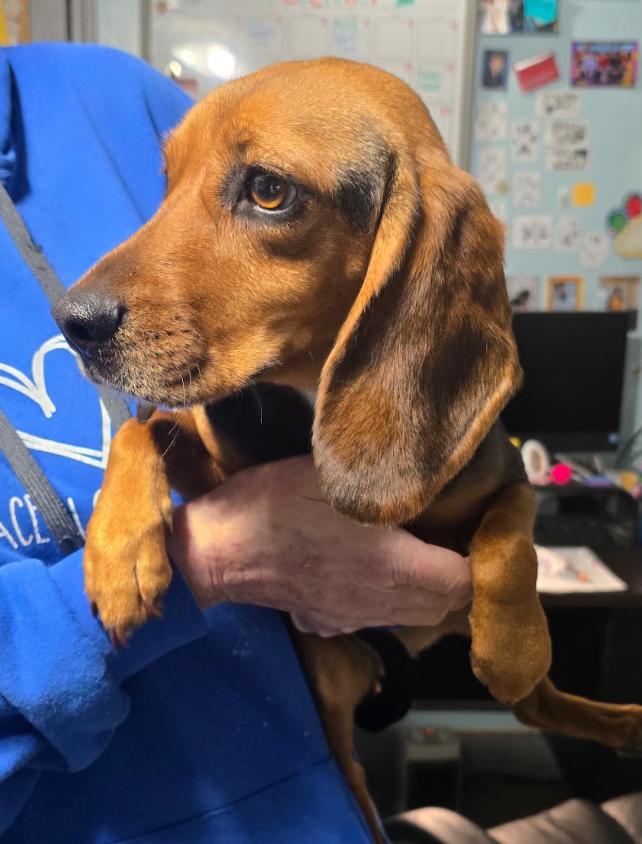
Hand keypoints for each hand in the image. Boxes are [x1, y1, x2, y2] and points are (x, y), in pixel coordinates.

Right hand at [167, 456, 470, 635]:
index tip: (480, 526)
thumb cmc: (273, 506)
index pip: (467, 581)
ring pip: (416, 612)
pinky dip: (392, 594)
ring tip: (421, 545)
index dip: (484, 558)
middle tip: (455, 529)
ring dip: (430, 584)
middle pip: (447, 603)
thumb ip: (385, 476)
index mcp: (392, 566)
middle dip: (462, 571)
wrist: (215, 552)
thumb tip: (426, 471)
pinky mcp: (330, 620)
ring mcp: (354, 617)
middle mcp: (381, 602)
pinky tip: (373, 564)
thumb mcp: (332, 475)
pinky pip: (379, 614)